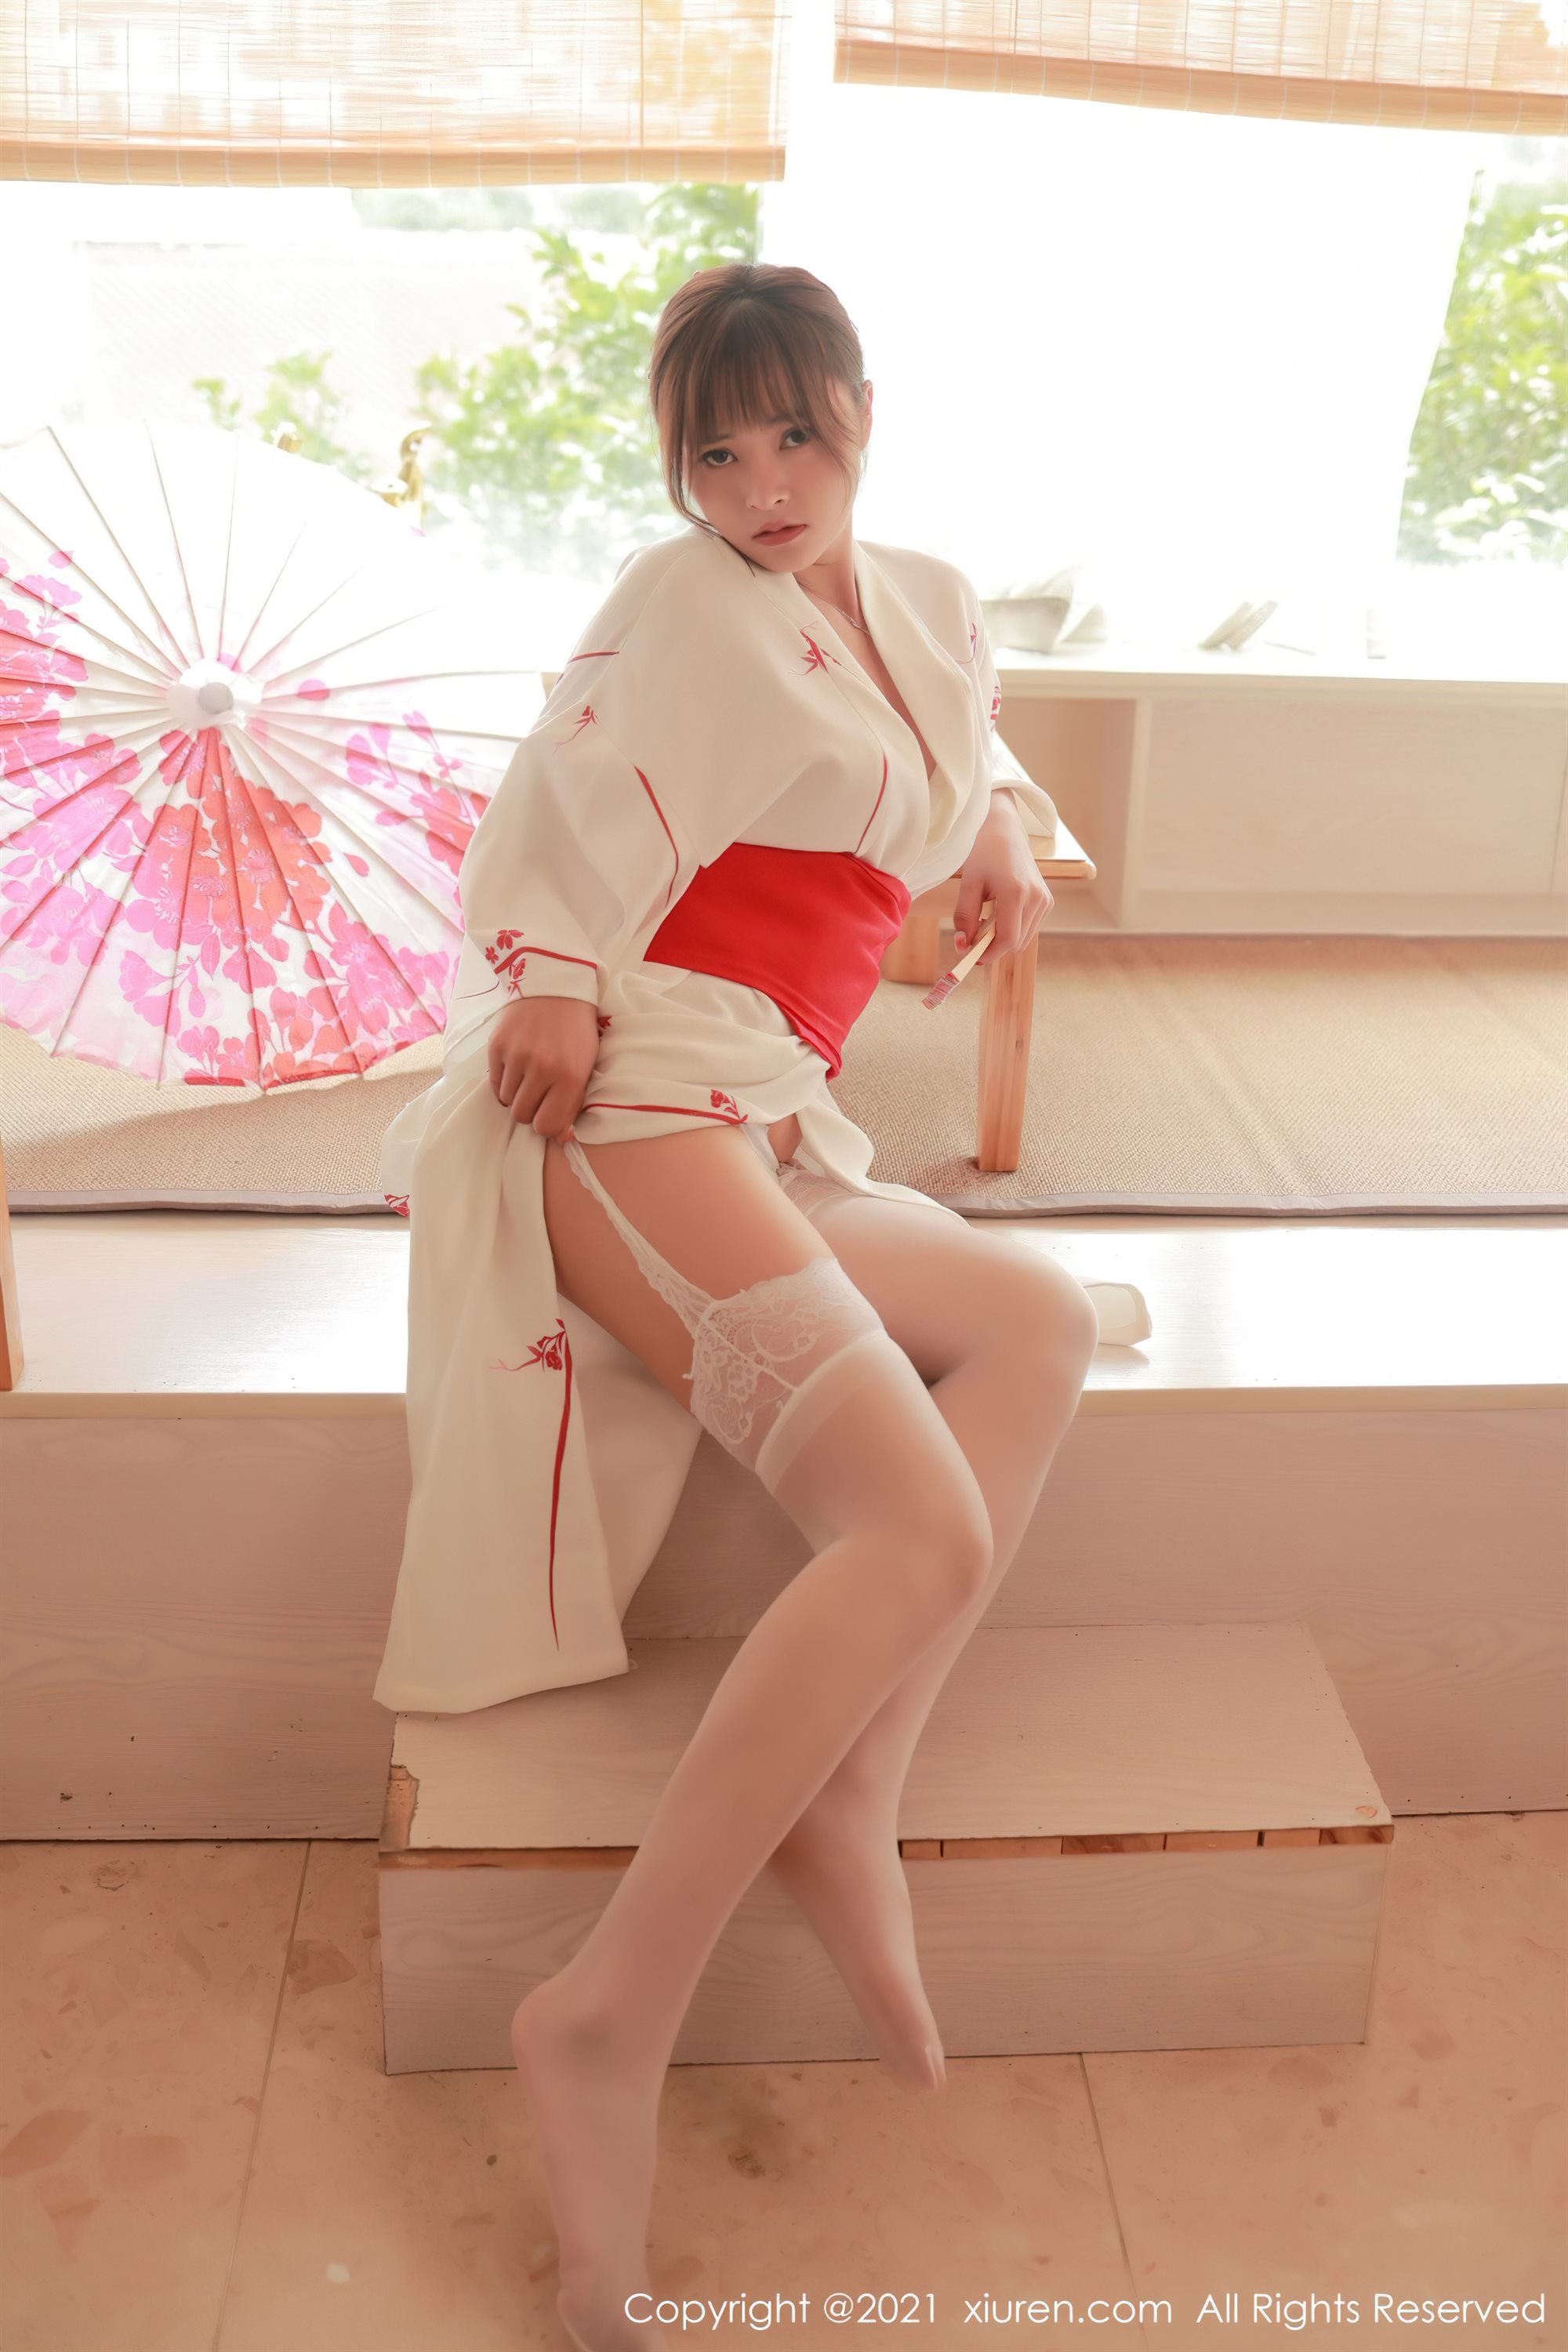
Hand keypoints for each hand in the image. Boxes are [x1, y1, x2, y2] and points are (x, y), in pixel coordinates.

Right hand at [488, 995, 600, 1137]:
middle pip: (523, 1116)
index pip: (547, 1126)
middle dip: (530, 1110)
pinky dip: (503, 1081)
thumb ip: (574, 1102)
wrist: (556, 986)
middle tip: (539, 1092)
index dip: (547, 1125)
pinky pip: (494, 1083)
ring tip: (528, 1075)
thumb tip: (560, 1137)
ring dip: (515, 1095)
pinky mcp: (497, 1046)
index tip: (549, 1113)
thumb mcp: (586, 1065)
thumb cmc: (576, 1031)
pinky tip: (516, 1065)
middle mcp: (542, 1069)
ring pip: (506, 1101)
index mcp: (570, 1077)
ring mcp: (517, 1056)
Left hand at [951, 797, 1053, 963]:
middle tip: (974, 933)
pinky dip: (1013, 927)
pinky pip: (1029, 928)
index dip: (989, 953)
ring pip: (1023, 938)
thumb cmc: (983, 853)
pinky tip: (1001, 910)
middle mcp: (1036, 898)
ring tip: (987, 916)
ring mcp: (1045, 900)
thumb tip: (963, 946)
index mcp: (1017, 892)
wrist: (1005, 831)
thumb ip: (964, 918)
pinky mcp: (1047, 901)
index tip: (971, 954)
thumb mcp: (968, 884)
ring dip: (1003, 936)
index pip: (1008, 939)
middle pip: (1016, 943)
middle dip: (993, 945)